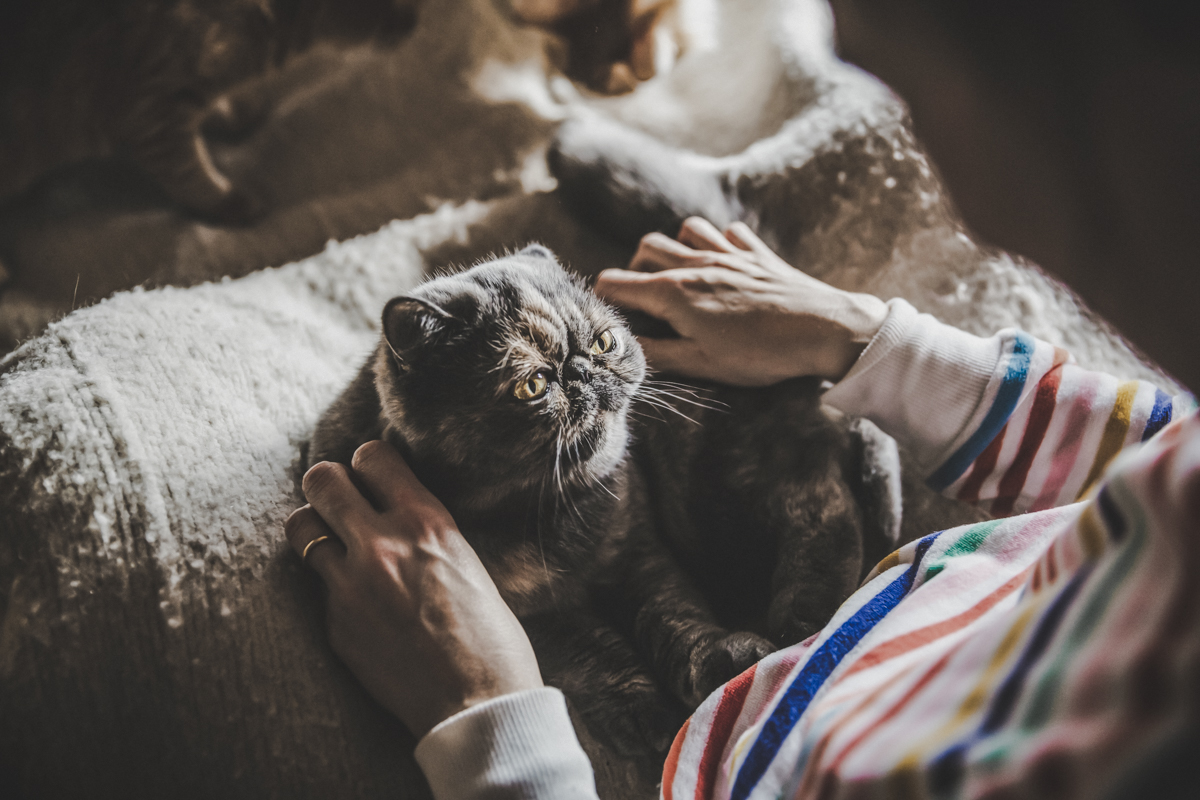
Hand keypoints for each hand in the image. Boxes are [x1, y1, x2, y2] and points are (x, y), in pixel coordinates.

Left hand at [285, 441, 543, 737]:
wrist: (477, 704)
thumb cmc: (492, 637)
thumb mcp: (466, 562)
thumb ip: (427, 535)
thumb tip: (400, 520)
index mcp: (426, 521)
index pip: (372, 456)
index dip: (367, 464)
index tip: (372, 479)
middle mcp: (382, 543)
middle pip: (322, 480)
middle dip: (327, 484)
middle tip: (339, 502)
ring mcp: (350, 585)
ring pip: (301, 526)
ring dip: (315, 528)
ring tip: (332, 542)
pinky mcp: (335, 624)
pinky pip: (319, 588)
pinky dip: (334, 588)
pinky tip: (362, 608)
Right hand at [594, 218, 888, 384]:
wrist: (824, 330)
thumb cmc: (761, 354)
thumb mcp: (702, 365)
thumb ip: (657, 355)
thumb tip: (623, 349)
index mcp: (674, 293)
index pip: (616, 282)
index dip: (606, 300)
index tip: (612, 317)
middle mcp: (695, 264)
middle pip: (646, 248)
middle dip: (635, 270)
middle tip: (644, 300)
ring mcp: (728, 253)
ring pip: (685, 229)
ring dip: (675, 248)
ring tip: (681, 277)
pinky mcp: (757, 253)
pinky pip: (728, 232)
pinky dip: (718, 242)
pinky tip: (724, 264)